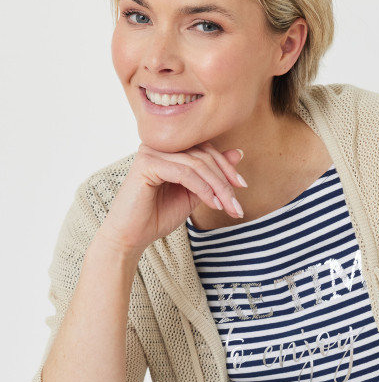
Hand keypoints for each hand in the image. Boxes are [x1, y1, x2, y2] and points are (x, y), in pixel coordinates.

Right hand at [98, 141, 245, 256]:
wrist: (132, 236)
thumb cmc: (158, 215)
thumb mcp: (194, 193)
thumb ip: (212, 175)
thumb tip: (238, 153)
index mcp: (170, 149)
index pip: (205, 149)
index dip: (226, 167)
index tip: (242, 186)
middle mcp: (159, 145)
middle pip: (203, 155)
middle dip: (225, 181)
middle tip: (237, 205)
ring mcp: (151, 152)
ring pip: (197, 164)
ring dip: (218, 188)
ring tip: (228, 208)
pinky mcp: (146, 164)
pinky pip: (184, 172)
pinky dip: (203, 189)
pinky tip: (213, 204)